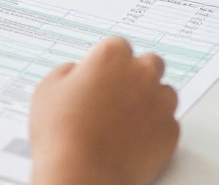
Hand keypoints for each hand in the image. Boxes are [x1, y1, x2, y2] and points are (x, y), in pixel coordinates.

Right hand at [30, 38, 178, 184]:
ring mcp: (161, 102)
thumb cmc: (60, 133)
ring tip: (126, 122)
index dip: (108, 63)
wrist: (81, 174)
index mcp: (112, 55)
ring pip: (164, 93)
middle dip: (137, 75)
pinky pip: (167, 124)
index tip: (100, 77)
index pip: (119, 47)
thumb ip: (67, 72)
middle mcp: (142, 73)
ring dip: (150, 101)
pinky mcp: (171, 131)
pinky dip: (154, 130)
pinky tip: (133, 142)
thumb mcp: (48, 89)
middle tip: (118, 96)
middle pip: (150, 63)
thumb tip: (77, 72)